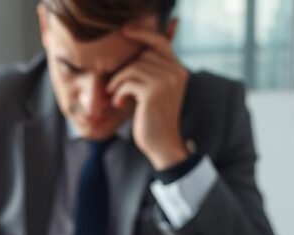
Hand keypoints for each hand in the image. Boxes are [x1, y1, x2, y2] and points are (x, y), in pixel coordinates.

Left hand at [106, 25, 190, 169]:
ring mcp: (166, 81)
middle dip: (124, 70)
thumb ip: (149, 72)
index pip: (160, 42)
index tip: (125, 31)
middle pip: (141, 56)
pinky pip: (128, 82)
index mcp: (178, 70)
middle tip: (115, 88)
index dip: (143, 34)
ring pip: (132, 68)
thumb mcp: (154, 92)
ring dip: (118, 82)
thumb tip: (133, 53)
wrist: (162, 144)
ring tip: (115, 96)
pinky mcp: (153, 92)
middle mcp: (176, 72)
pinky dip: (118, 92)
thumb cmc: (153, 118)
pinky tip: (119, 104)